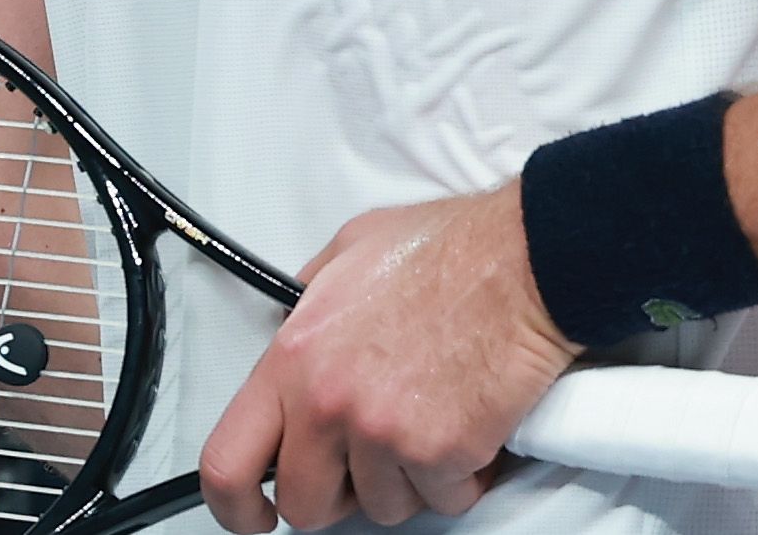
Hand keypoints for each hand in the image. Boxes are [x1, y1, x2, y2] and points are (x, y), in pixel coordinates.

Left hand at [198, 186, 574, 530]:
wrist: (531, 260)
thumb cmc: (453, 249)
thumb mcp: (352, 249)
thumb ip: (308, 299)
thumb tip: (292, 329)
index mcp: (295, 357)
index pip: (226, 462)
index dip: (234, 507)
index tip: (255, 515)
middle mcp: (329, 403)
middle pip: (305, 505)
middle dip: (338, 495)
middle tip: (371, 461)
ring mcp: (386, 433)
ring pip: (381, 507)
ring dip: (408, 481)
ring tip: (434, 423)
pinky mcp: (442, 453)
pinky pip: (442, 500)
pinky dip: (461, 477)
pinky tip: (471, 427)